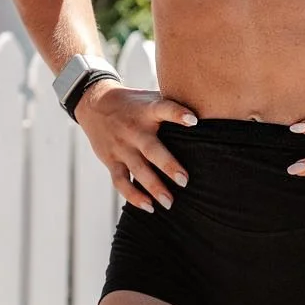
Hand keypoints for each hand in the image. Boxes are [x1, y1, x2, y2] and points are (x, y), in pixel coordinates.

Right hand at [74, 80, 197, 212]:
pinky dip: (133, 196)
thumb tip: (210, 110)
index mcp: (147, 111)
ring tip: (169, 203)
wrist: (94, 103)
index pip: (164, 109)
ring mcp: (121, 146)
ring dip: (153, 187)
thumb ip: (173, 104)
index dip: (178, 114)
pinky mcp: (111, 160)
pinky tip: (149, 207)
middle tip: (185, 181)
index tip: (194, 121)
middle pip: (151, 149)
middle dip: (168, 165)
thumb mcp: (150, 98)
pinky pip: (121, 181)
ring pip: (137, 170)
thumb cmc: (134, 103)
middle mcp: (134, 130)